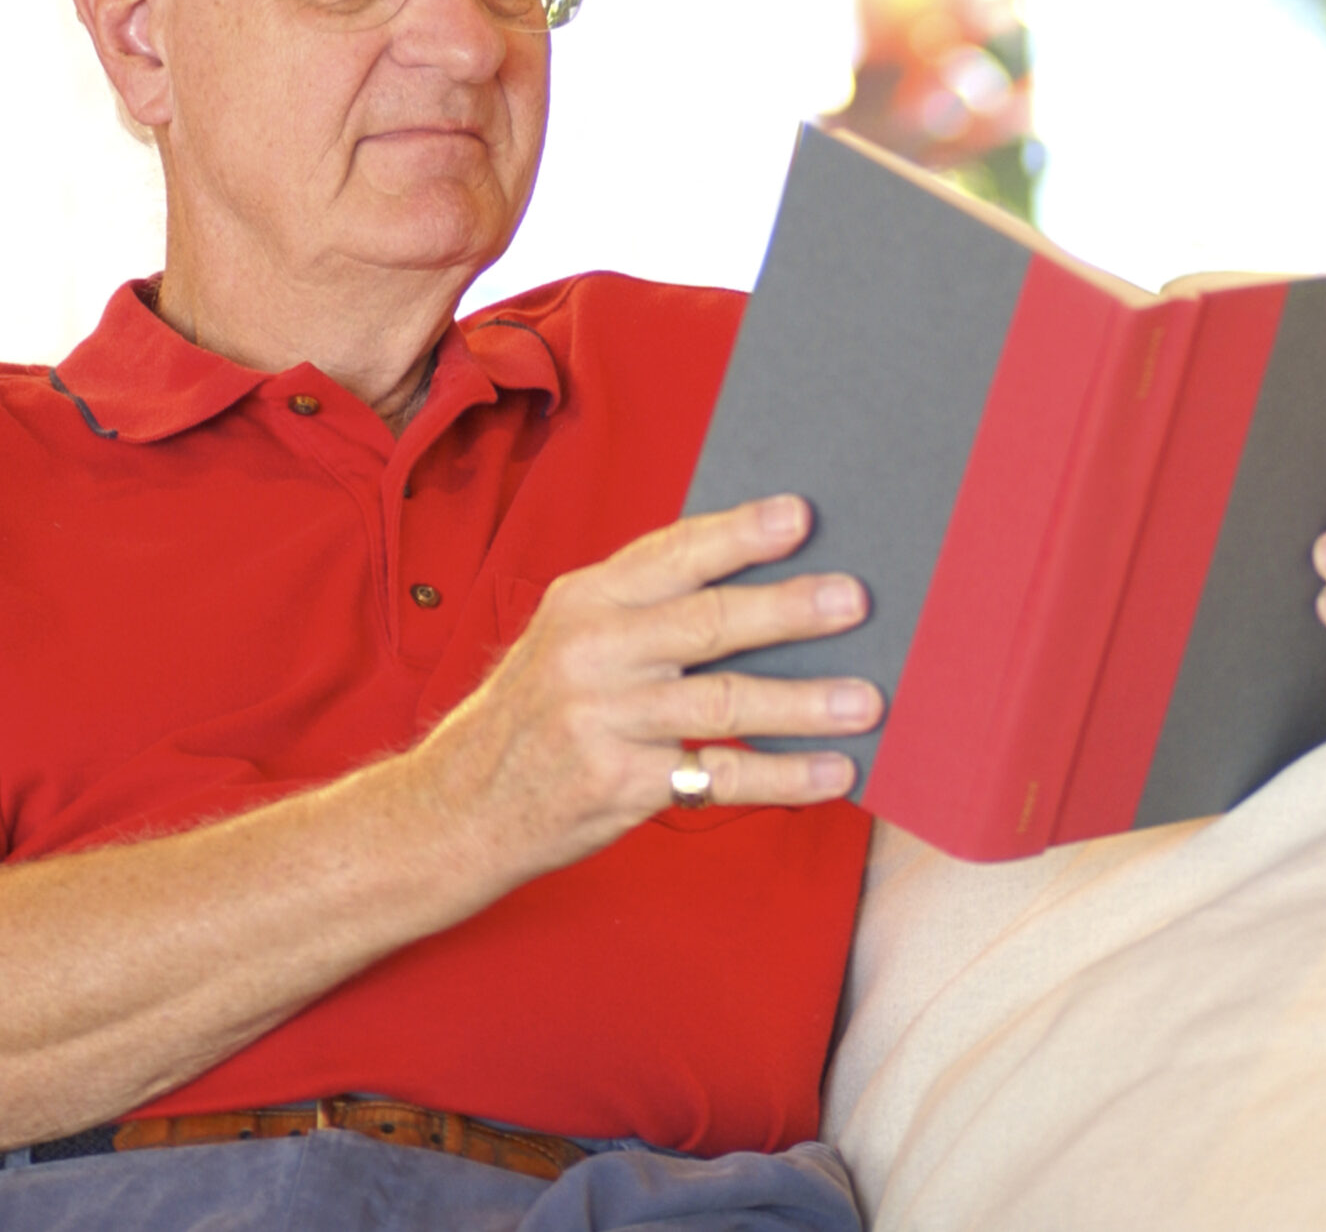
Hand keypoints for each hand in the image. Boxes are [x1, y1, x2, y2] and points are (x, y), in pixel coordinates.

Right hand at [411, 492, 882, 878]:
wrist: (459, 807)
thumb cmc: (536, 713)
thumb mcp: (567, 638)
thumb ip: (643, 608)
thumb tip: (759, 582)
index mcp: (584, 600)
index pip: (672, 554)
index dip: (739, 534)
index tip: (801, 517)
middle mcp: (592, 652)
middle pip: (707, 623)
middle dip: (788, 610)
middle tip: (854, 601)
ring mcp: (605, 720)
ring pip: (723, 702)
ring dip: (803, 702)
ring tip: (866, 700)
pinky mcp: (620, 784)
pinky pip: (718, 776)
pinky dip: (783, 776)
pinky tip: (832, 772)